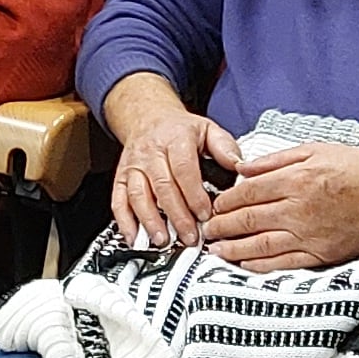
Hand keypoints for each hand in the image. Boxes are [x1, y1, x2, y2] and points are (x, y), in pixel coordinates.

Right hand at [103, 77, 223, 245]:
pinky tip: (135, 238)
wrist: (148, 117)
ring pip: (138, 196)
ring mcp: (133, 166)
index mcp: (175, 139)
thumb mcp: (207, 129)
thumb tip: (240, 166)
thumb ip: (225, 147)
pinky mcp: (120, 177)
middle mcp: (150, 152)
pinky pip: (118, 201)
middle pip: (162, 187)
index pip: (184, 169)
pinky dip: (124, 222)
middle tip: (190, 237)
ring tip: (164, 240)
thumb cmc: (179, 129)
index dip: (194, 195)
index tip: (205, 215)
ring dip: (150, 221)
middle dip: (177, 216)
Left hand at [202, 132, 358, 269]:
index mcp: (296, 180)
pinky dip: (260, 265)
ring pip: (260, 246)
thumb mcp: (316, 149)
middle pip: (248, 220)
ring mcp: (310, 236)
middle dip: (221, 226)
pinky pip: (284, 263)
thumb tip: (243, 168)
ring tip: (214, 250)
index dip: (224, 200)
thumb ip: (276, 160)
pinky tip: (243, 264)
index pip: (247, 192)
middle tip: (204, 229)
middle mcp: (299, 209)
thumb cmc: (357, 167)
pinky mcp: (322, 255)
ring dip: (232, 250)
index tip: (211, 204)